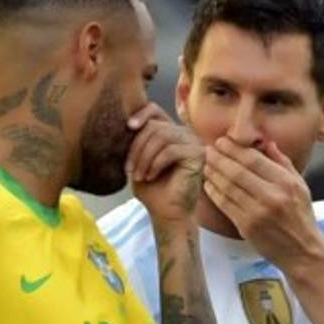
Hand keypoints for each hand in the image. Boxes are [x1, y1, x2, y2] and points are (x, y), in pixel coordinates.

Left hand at [126, 103, 204, 224]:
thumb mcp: (138, 160)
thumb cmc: (153, 190)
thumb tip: (125, 122)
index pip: (154, 109)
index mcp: (170, 131)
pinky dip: (155, 163)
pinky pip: (171, 150)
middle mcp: (184, 133)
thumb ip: (135, 140)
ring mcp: (193, 142)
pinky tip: (150, 176)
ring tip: (138, 175)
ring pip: (162, 136)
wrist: (166, 213)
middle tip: (129, 169)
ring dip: (144, 157)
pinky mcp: (198, 154)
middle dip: (137, 148)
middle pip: (154, 126)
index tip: (128, 127)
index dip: (140, 114)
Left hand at [203, 137, 323, 269]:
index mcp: (285, 182)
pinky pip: (225, 205)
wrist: (303, 251)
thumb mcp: (300, 185)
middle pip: (237, 171)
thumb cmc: (301, 216)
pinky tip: (208, 183)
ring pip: (228, 187)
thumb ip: (282, 162)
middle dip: (219, 158)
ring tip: (206, 164)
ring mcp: (257, 213)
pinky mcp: (246, 227)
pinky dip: (214, 192)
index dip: (234, 148)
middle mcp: (272, 196)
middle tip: (209, 149)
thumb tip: (266, 143)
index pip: (253, 159)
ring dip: (213, 173)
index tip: (222, 141)